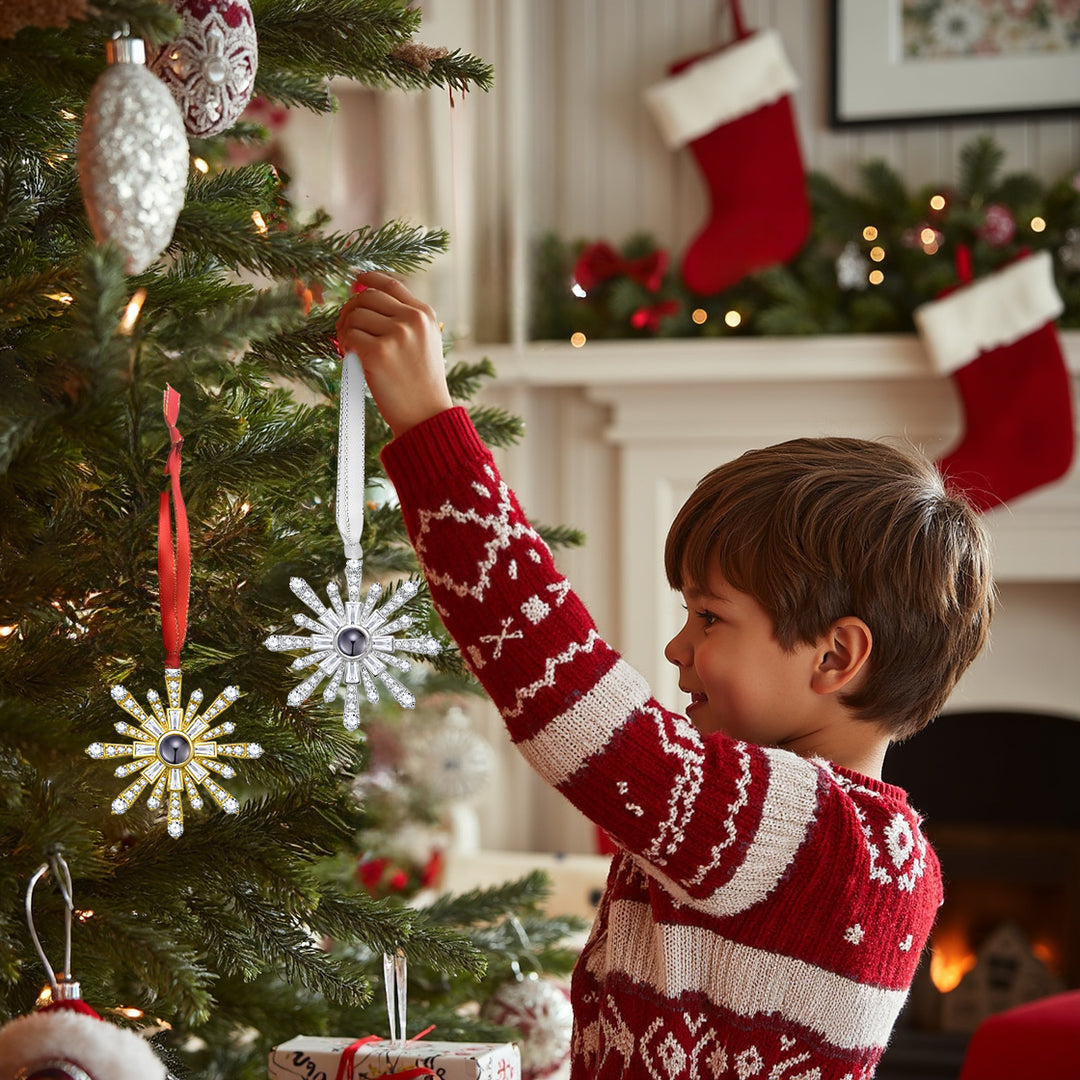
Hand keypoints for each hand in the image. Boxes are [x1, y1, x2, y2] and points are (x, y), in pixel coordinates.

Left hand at [335, 271, 452, 436]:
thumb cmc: (421, 385)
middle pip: (366, 297)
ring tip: (349, 348)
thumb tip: (365, 301)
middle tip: (345, 330)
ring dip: (344, 331)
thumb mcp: (425, 344)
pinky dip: (344, 345)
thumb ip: (404, 322)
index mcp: (425, 315)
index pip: (391, 285)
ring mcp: (397, 335)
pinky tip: (349, 356)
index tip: (356, 279)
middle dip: (350, 311)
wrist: (426, 415)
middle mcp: (413, 320)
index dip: (370, 278)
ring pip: (354, 316)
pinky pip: (349, 336)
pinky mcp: (379, 353)